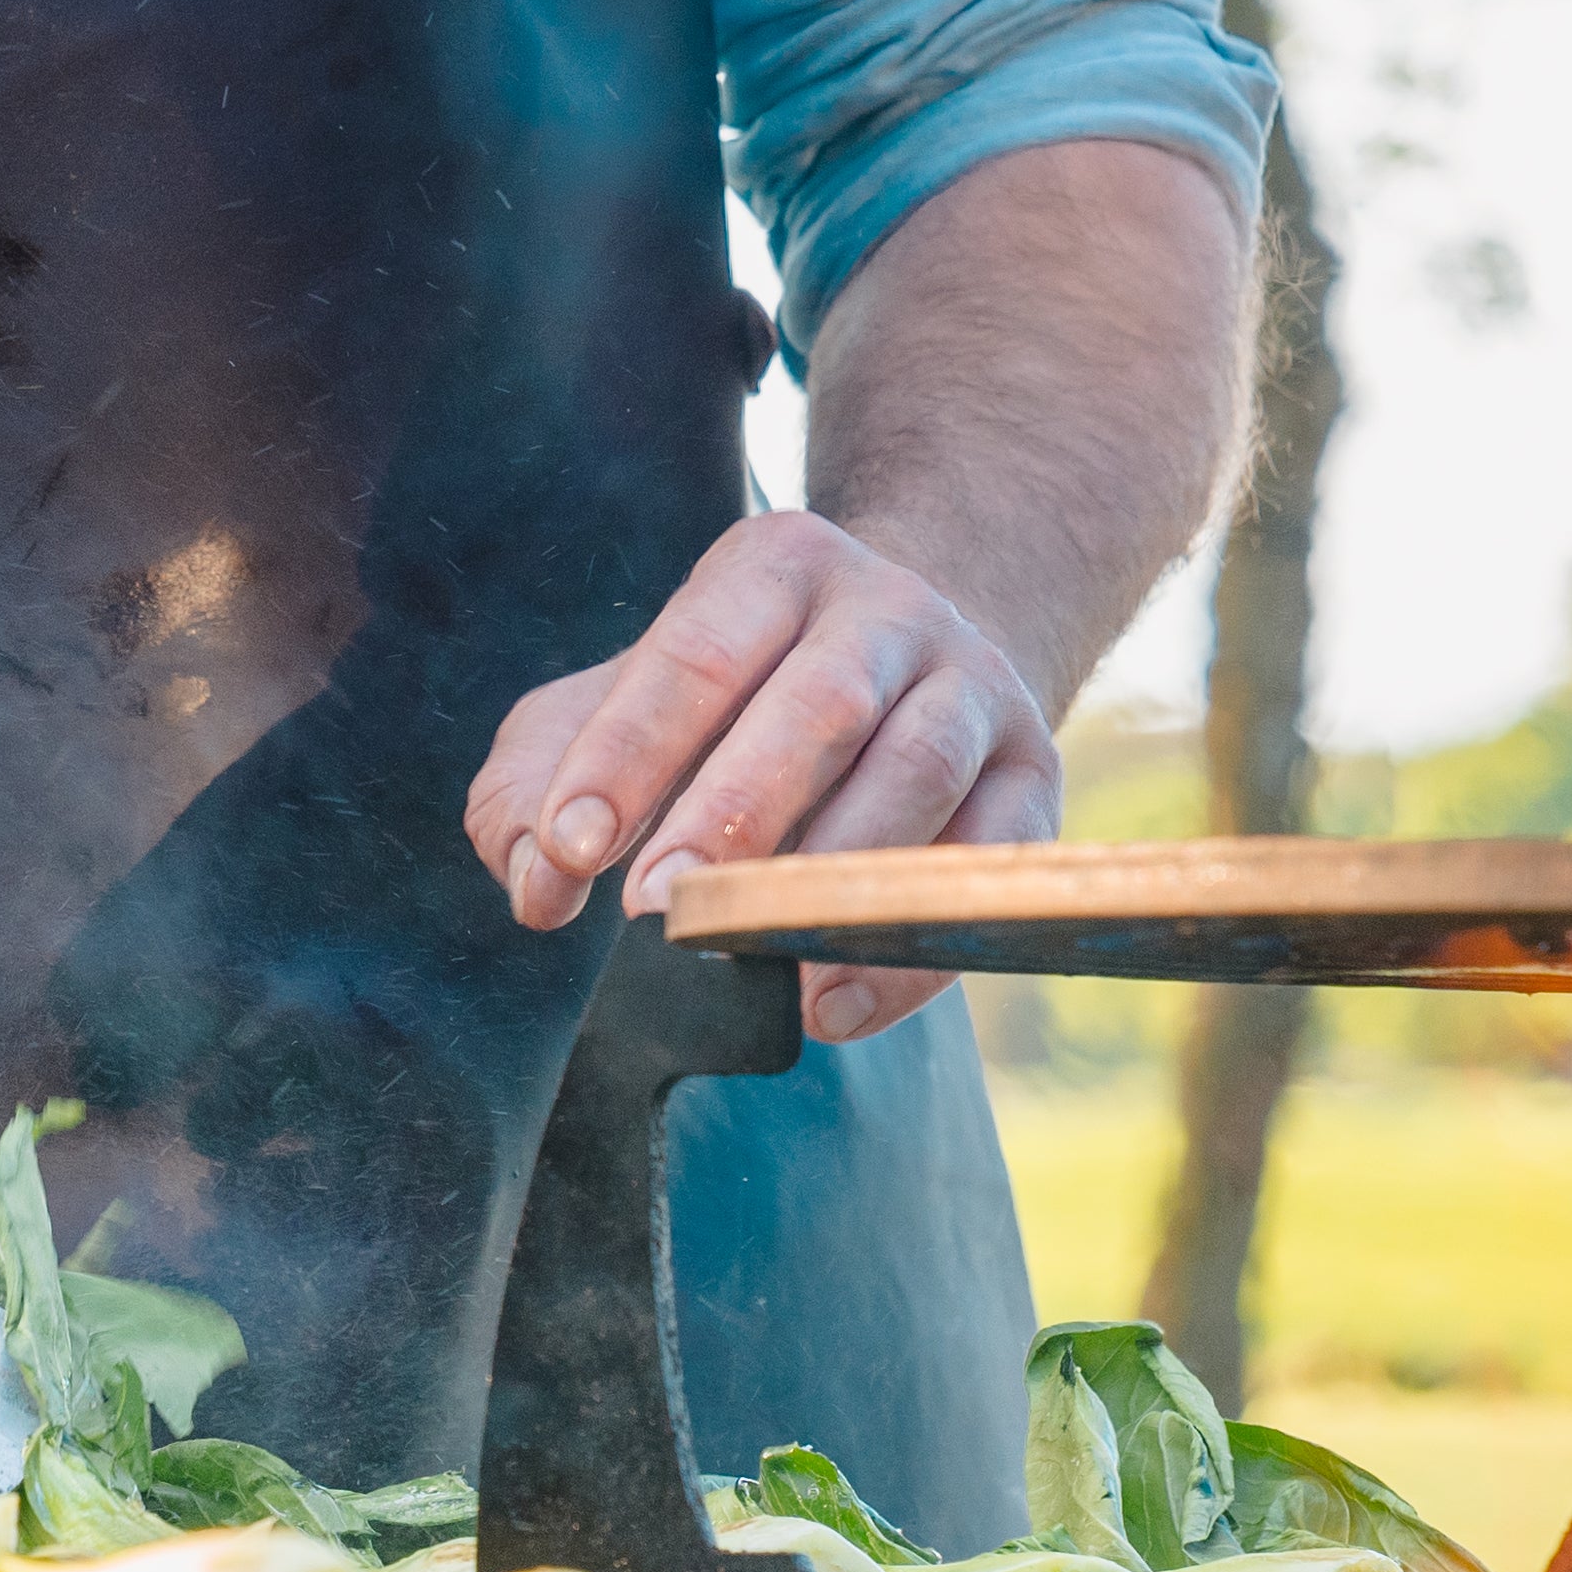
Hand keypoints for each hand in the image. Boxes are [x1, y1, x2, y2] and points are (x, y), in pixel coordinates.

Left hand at [465, 510, 1062, 1043]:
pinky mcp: (1034, 772)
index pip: (696, 653)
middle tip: (655, 910)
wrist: (907, 665)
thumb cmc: (726, 699)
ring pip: (918, 772)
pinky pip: (989, 861)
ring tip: (751, 959)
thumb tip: (537, 883)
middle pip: (820, 704)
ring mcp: (975, 686)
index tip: (572, 846)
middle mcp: (888, 608)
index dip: (629, 752)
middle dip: (733, 812)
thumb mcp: (615, 705)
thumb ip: (539, 784)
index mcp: (773, 567)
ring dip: (830, 872)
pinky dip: (911, 944)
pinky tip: (829, 1004)